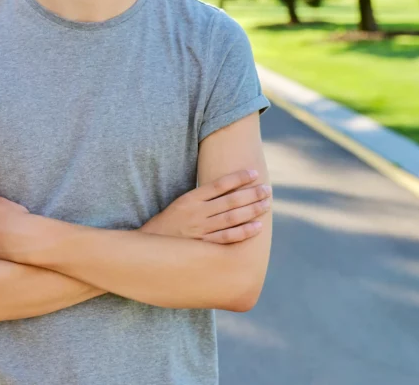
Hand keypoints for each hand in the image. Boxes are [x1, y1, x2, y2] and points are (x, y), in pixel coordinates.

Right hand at [140, 169, 271, 243]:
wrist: (150, 245)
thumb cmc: (169, 222)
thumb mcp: (181, 203)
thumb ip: (202, 196)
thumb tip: (228, 186)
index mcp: (190, 199)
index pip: (219, 184)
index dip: (238, 178)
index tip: (254, 173)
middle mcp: (197, 213)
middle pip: (230, 201)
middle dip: (251, 194)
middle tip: (267, 189)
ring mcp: (201, 230)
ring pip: (232, 218)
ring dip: (251, 210)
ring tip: (266, 204)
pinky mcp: (203, 245)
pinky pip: (227, 238)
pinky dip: (244, 232)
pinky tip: (257, 226)